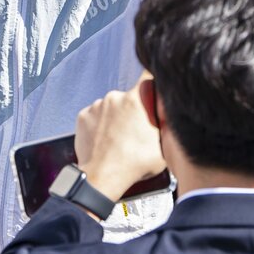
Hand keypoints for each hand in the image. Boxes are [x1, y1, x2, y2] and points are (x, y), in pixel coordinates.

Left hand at [75, 80, 165, 203]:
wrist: (102, 178)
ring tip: (119, 140)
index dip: (154, 77)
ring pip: (112, 107)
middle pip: (130, 97)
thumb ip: (166, 124)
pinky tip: (106, 140)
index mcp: (137, 100)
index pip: (149, 74)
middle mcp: (115, 97)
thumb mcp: (163, 145)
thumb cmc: (132, 165)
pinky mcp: (83, 116)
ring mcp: (97, 106)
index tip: (154, 81)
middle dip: (134, 110)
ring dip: (116, 119)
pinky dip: (101, 125)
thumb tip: (170, 113)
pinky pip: (96, 116)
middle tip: (136, 131)